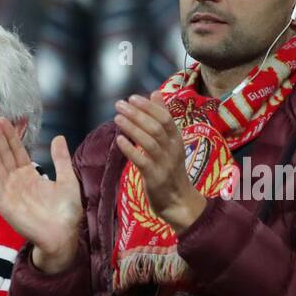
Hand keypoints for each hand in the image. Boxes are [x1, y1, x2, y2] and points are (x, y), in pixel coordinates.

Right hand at [0, 118, 81, 273]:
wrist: (63, 234)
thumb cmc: (67, 212)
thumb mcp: (67, 179)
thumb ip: (60, 159)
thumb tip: (59, 137)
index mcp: (29, 175)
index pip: (16, 151)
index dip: (9, 136)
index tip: (3, 119)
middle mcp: (16, 182)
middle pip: (4, 154)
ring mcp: (9, 191)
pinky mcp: (4, 202)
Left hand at [113, 93, 206, 233]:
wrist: (179, 202)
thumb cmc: (170, 170)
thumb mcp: (170, 143)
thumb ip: (162, 119)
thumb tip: (155, 93)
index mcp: (177, 140)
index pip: (165, 118)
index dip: (149, 106)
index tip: (132, 97)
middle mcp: (173, 149)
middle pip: (156, 127)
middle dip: (137, 114)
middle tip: (119, 104)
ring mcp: (164, 163)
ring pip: (149, 141)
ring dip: (132, 128)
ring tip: (117, 118)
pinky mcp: (155, 177)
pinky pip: (142, 161)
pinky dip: (130, 149)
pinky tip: (119, 141)